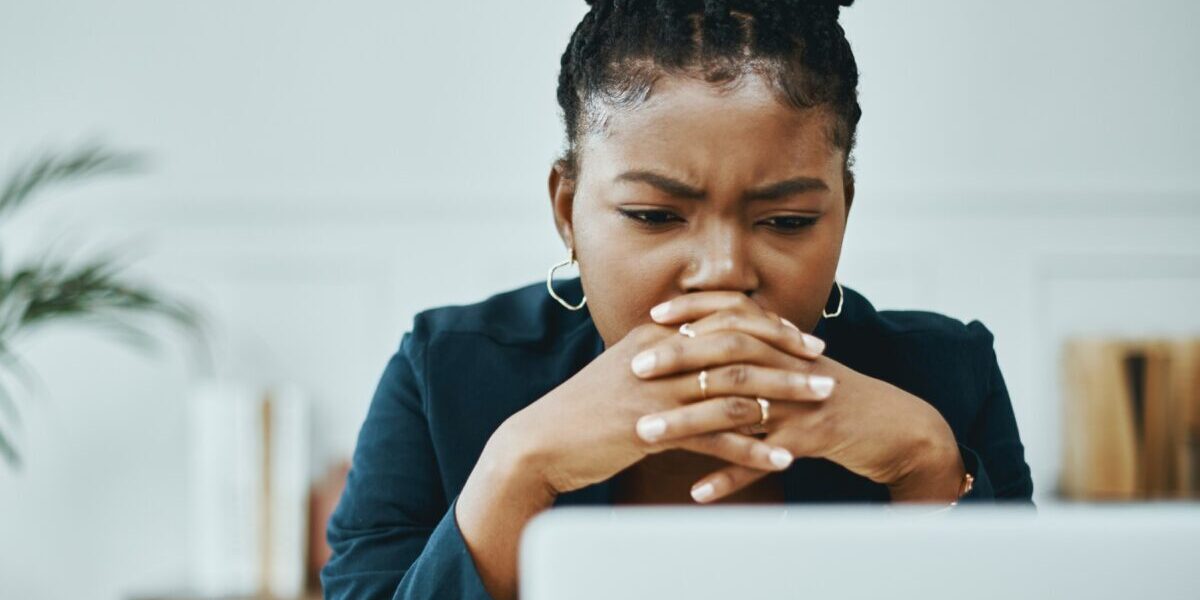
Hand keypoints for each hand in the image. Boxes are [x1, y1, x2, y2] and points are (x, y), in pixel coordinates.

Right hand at [500, 305, 825, 495]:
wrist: (541, 442)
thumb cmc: (583, 411)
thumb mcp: (625, 372)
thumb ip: (663, 358)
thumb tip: (701, 354)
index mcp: (656, 336)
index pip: (724, 319)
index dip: (769, 327)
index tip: (802, 339)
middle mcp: (661, 356)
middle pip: (739, 347)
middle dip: (788, 357)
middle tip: (823, 369)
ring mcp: (657, 392)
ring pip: (736, 388)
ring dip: (784, 397)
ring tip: (819, 406)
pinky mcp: (653, 430)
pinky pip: (716, 437)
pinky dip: (753, 449)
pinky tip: (781, 459)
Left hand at [633, 292, 965, 502]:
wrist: (894, 425)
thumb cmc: (833, 396)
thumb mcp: (795, 365)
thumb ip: (757, 351)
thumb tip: (703, 340)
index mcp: (784, 344)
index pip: (734, 315)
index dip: (694, 313)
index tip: (652, 318)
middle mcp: (790, 366)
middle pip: (729, 354)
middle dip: (679, 359)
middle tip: (636, 369)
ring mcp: (802, 403)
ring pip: (739, 408)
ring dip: (689, 423)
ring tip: (647, 435)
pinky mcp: (812, 440)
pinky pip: (764, 460)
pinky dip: (731, 476)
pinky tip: (699, 491)